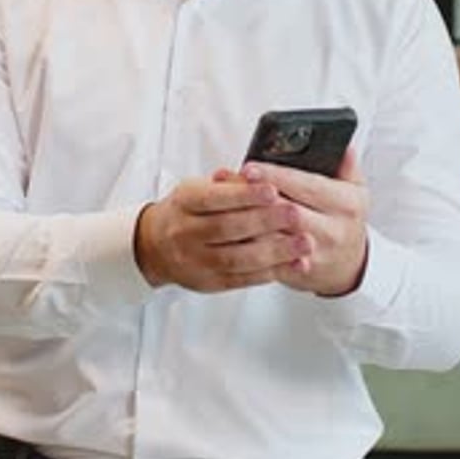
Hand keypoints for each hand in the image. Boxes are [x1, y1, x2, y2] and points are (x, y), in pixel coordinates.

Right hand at [134, 175, 312, 292]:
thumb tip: (262, 175)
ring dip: (274, 252)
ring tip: (303, 243)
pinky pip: (240, 279)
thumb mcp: (200, 187)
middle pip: (228, 228)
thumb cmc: (187, 210)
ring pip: (237, 258)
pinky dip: (268, 272)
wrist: (156, 245)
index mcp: (185, 202)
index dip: (244, 195)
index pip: (215, 198)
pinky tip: (291, 265)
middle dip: (265, 221)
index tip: (272, 189)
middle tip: (296, 214)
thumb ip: (229, 184)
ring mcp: (195, 261)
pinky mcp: (208, 282)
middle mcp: (186, 232)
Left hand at [239, 149, 368, 296]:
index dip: (275, 176)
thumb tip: (342, 145)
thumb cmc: (343, 219)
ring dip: (243, 219)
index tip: (249, 167)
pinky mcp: (295, 272)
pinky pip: (265, 259)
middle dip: (254, 197)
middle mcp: (332, 230)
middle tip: (226, 182)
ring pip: (271, 237)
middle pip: (286, 212)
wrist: (347, 266)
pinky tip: (226, 230)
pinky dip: (244, 244)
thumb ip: (346, 165)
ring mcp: (314, 254)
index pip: (307, 185)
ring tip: (219, 203)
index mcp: (345, 204)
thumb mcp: (354, 189)